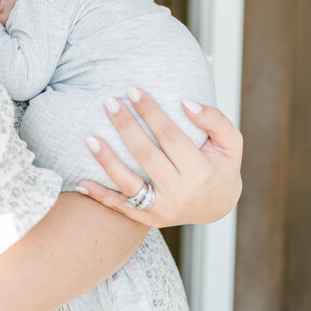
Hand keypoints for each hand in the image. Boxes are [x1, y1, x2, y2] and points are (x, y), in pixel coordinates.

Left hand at [77, 88, 242, 226]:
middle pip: (146, 155)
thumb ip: (214, 120)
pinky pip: (120, 207)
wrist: (218, 206)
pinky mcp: (149, 219)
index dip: (151, 112)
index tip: (133, 91)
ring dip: (106, 160)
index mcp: (201, 172)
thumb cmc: (221, 166)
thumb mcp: (230, 142)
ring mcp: (163, 210)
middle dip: (126, 127)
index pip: (170, 136)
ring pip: (128, 183)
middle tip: (109, 102)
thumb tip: (186, 103)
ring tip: (90, 137)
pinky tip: (80, 181)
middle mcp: (180, 193)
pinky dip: (100, 196)